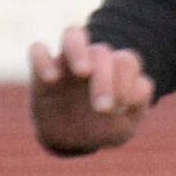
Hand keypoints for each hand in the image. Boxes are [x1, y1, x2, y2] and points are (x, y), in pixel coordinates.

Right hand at [29, 27, 155, 155]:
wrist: (73, 141)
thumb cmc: (104, 127)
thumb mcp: (125, 125)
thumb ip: (137, 104)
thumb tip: (138, 87)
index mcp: (117, 71)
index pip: (126, 61)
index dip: (127, 81)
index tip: (121, 109)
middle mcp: (94, 61)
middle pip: (101, 51)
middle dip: (104, 80)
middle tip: (103, 108)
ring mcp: (67, 63)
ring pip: (73, 34)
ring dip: (79, 50)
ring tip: (83, 72)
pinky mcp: (41, 72)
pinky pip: (37, 50)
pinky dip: (43, 59)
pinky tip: (51, 80)